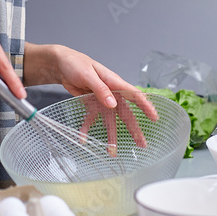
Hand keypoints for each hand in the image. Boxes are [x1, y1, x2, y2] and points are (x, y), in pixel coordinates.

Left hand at [29, 43, 157, 152]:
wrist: (61, 64)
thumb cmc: (76, 64)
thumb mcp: (88, 75)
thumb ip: (101, 89)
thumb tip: (113, 104)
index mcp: (114, 82)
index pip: (134, 95)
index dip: (146, 106)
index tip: (155, 118)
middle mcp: (111, 93)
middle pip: (125, 113)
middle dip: (133, 129)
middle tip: (142, 144)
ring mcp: (101, 100)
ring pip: (109, 120)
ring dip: (111, 136)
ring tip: (112, 152)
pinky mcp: (91, 104)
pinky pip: (91, 119)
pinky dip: (87, 129)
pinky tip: (83, 139)